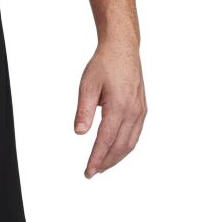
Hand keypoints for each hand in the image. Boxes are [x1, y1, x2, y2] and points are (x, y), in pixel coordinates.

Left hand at [74, 39, 145, 176]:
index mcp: (119, 106)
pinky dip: (125, 148)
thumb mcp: (87, 85)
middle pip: (119, 146)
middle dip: (105, 163)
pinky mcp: (142, 109)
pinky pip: (135, 135)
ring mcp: (140, 110)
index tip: (88, 172)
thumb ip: (83, 110)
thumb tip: (79, 133)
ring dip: (116, 158)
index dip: (96, 159)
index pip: (105, 140)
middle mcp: (133, 111)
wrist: (122, 48)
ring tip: (101, 167)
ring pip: (130, 143)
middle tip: (91, 173)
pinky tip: (115, 152)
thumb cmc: (104, 64)